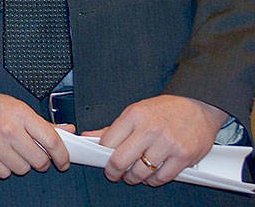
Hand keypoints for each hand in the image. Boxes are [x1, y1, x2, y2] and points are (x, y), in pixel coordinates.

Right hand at [0, 87, 70, 177]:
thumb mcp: (16, 106)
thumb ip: (41, 122)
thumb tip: (67, 130)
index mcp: (20, 114)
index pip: (52, 141)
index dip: (62, 155)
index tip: (63, 161)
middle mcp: (8, 130)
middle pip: (39, 160)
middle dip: (41, 162)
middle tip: (36, 156)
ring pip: (23, 169)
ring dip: (21, 164)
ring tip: (12, 152)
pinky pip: (4, 174)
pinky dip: (5, 168)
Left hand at [83, 94, 226, 186]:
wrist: (200, 107)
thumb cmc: (167, 109)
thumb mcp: (136, 111)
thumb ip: (113, 128)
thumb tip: (89, 136)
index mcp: (134, 116)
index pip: (108, 142)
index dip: (102, 155)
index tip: (104, 160)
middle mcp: (150, 129)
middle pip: (120, 160)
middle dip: (114, 172)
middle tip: (114, 174)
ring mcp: (168, 144)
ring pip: (141, 172)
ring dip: (134, 178)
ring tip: (133, 175)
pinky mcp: (184, 156)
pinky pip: (162, 177)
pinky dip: (153, 181)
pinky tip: (151, 176)